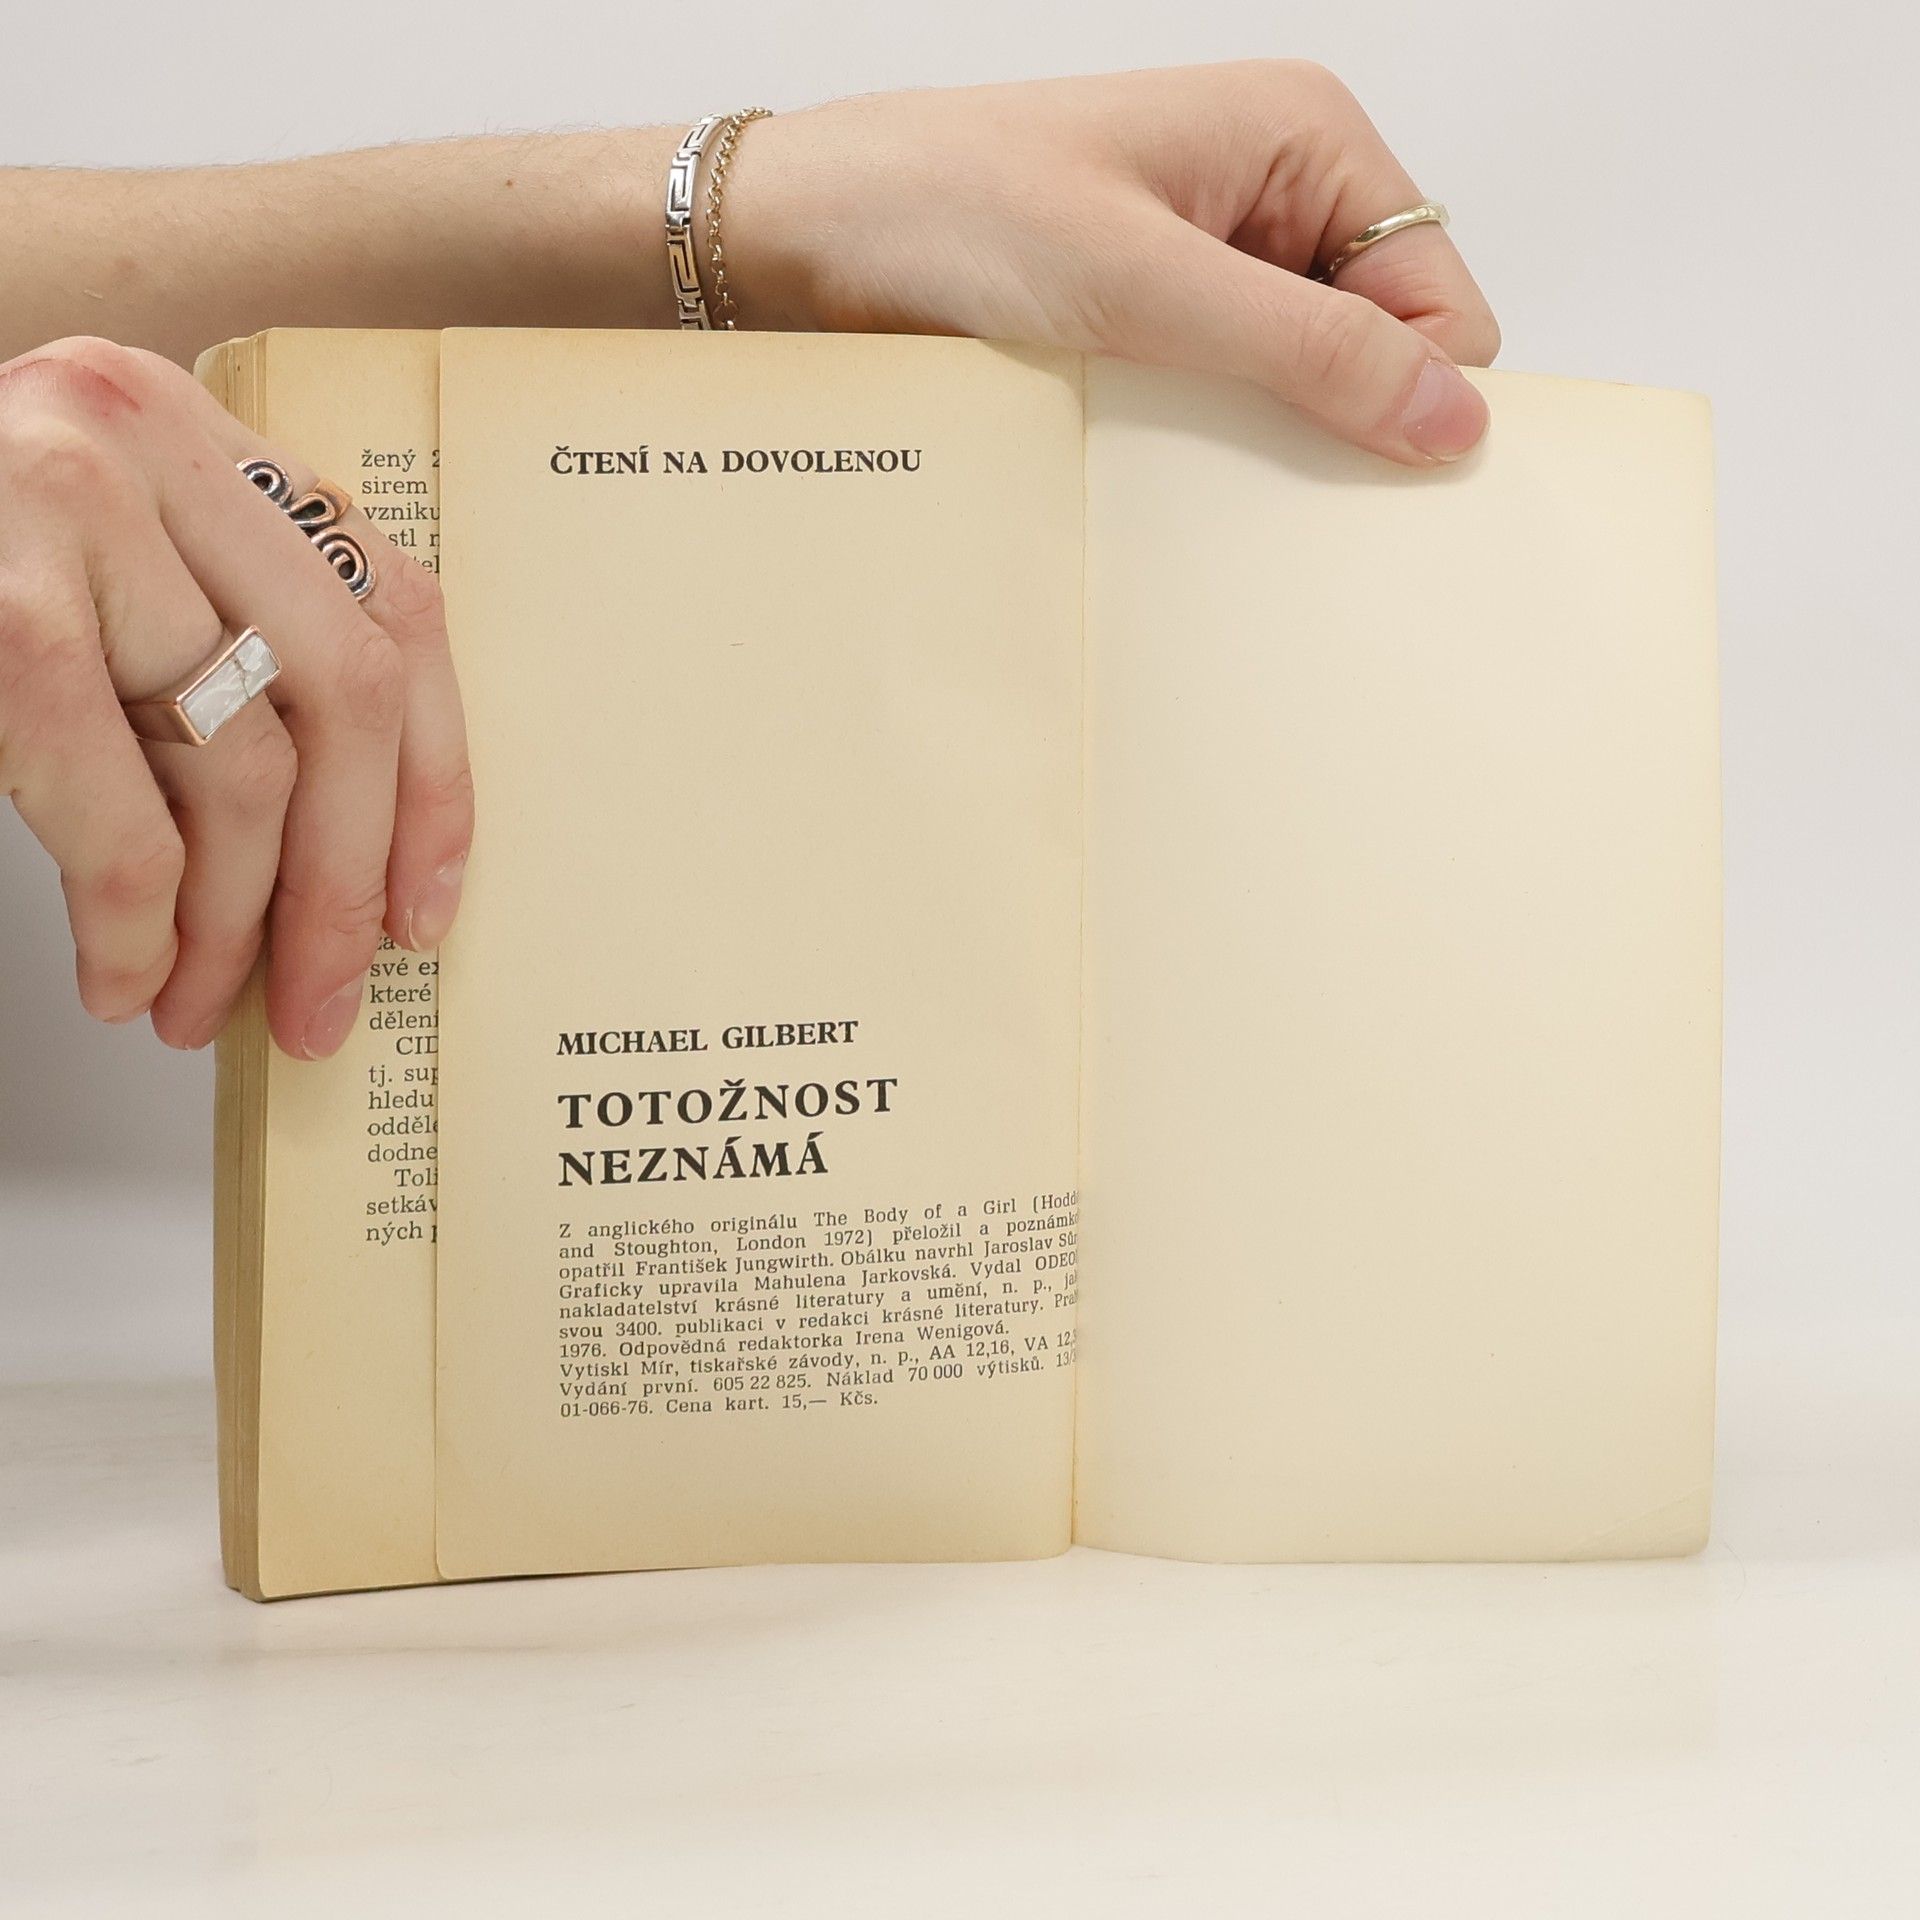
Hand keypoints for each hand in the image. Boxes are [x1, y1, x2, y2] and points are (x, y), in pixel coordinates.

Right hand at [0, 337, 471, 1056]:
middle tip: (325, 999)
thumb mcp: (99, 579)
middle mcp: (143, 436)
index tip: (426, 907)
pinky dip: (137, 919)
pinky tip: (122, 975)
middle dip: (343, 882)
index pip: (395, 608)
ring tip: (198, 1003)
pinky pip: (116, 803)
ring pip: (239, 760)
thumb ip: (214, 649)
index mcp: (200, 437)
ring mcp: (59, 502)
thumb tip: (341, 861)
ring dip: (231, 923)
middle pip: (344, 695)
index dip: (434, 777)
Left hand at [736, 63, 1500, 463]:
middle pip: (1377, 342)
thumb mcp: (1142, 285)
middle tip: (1257, 471)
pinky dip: (1205, 440)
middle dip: (1338, 416)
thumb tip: (1449, 415)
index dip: (1418, 388)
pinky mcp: (1154, 318)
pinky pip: (1225, 400)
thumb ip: (1304, 350)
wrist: (810, 235)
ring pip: (1300, 383)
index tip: (1370, 471)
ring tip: (1182, 451)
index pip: (1437, 292)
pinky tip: (1153, 455)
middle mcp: (1271, 193)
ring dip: (1261, 436)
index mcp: (1302, 137)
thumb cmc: (951, 208)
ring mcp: (1211, 260)